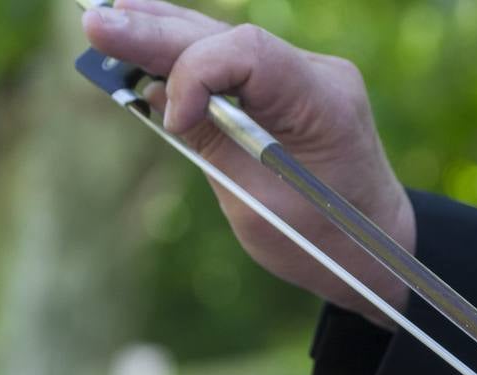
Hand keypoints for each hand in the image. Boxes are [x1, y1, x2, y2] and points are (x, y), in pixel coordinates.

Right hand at [82, 0, 414, 327]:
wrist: (379, 250)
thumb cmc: (328, 241)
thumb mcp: (262, 206)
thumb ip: (213, 146)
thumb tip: (157, 94)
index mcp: (326, 106)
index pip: (250, 54)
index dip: (197, 72)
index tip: (170, 122)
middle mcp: (321, 76)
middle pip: (230, 39)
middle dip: (160, 33)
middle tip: (96, 25)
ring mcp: (309, 77)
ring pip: (228, 44)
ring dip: (165, 34)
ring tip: (106, 22)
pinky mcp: (293, 88)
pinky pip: (236, 63)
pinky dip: (189, 55)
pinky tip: (141, 35)